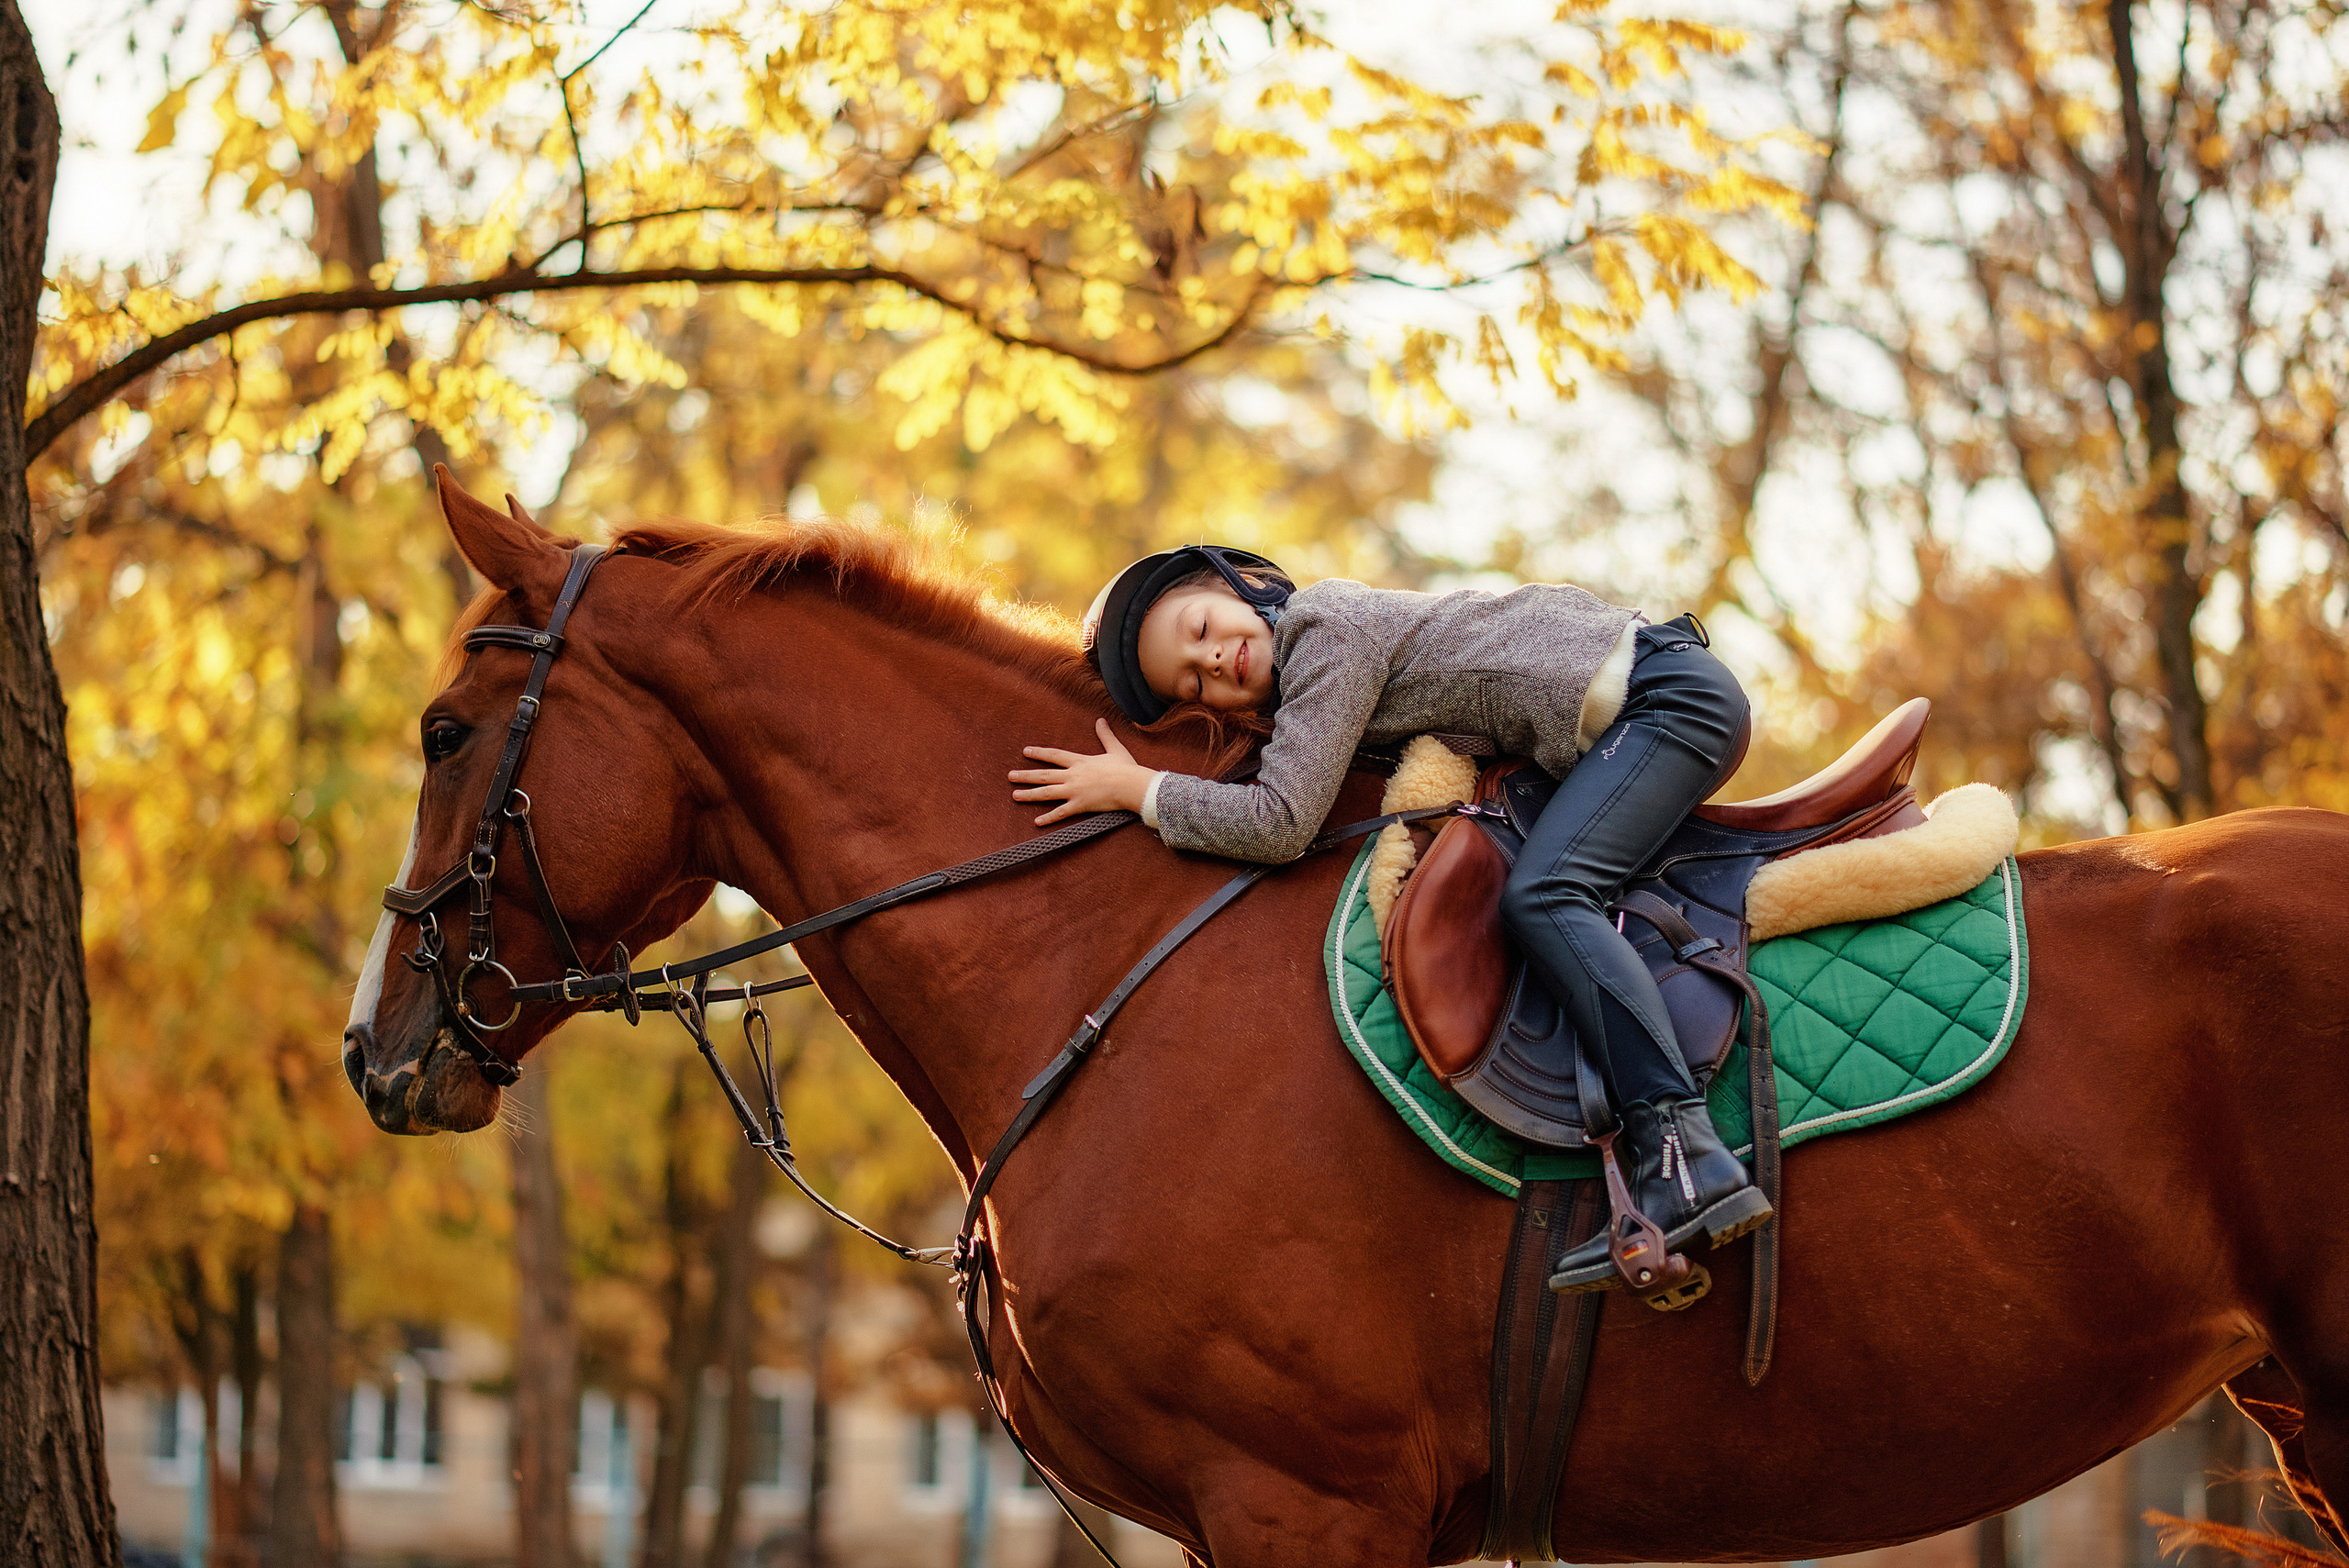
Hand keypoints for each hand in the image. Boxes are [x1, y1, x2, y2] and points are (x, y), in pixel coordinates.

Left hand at [1010, 719, 1156, 825]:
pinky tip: (1037, 822)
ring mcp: (1074, 791)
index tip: (1025, 752)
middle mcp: (1072, 775)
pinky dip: (1048, 818)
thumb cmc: (1125, 768)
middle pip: (1044, 775)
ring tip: (1015, 795)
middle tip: (1010, 776)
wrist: (1131, 785)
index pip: (1054, 755)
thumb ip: (1105, 735)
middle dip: (1025, 775)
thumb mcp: (1114, 748)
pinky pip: (1061, 813)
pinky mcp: (1080, 805)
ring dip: (1029, 794)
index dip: (1039, 753)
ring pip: (1046, 793)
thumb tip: (1101, 720)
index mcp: (1079, 761)